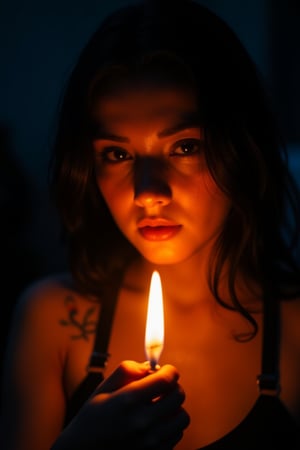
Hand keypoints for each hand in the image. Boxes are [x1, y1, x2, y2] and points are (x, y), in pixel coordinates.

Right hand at [52, 360, 189, 449]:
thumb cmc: (92, 419)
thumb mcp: (103, 389)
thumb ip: (126, 371)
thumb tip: (148, 365)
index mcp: (128, 401)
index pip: (166, 380)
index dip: (170, 371)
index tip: (165, 370)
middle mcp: (142, 422)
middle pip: (178, 396)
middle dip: (172, 386)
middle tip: (161, 387)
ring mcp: (151, 442)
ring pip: (182, 417)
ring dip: (174, 407)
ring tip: (159, 406)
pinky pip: (177, 434)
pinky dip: (171, 425)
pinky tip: (156, 423)